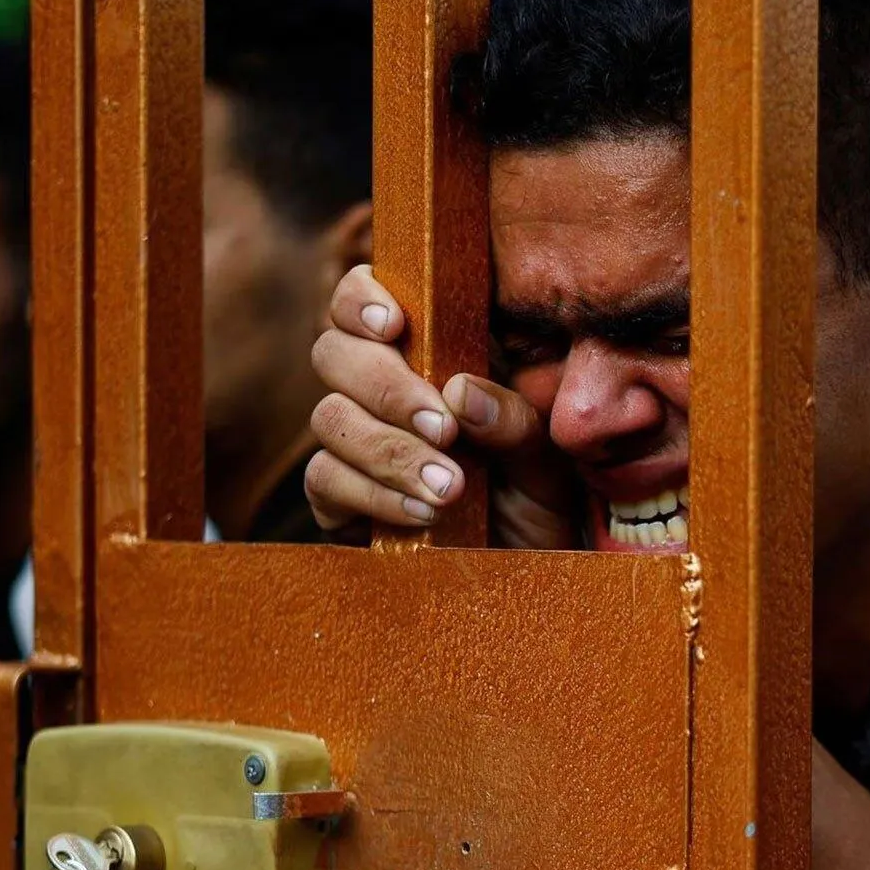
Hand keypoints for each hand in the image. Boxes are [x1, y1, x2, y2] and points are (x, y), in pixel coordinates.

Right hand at [306, 265, 577, 548]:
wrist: (526, 571)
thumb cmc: (536, 499)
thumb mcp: (544, 456)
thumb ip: (513, 420)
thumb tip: (460, 392)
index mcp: (427, 354)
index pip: (363, 298)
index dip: (362, 299)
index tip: (394, 325)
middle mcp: (379, 391)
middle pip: (334, 352)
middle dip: (386, 387)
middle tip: (444, 429)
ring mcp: (354, 443)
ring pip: (329, 418)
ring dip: (389, 451)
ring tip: (449, 488)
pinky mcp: (339, 499)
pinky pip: (324, 480)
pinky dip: (373, 494)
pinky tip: (421, 513)